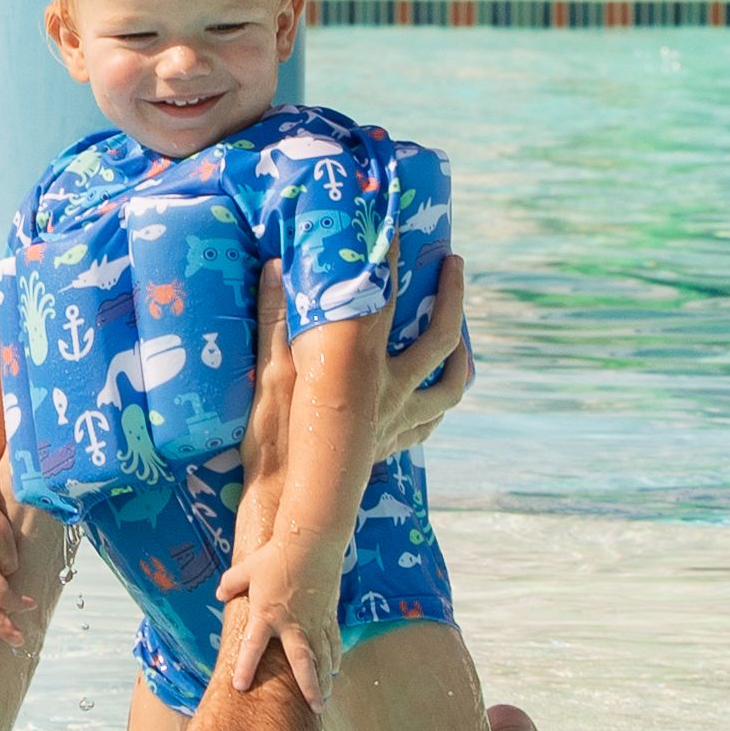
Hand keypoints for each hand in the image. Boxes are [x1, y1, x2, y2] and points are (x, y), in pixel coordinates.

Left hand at [215, 539, 343, 708]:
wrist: (311, 542)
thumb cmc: (275, 555)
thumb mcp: (246, 568)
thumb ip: (231, 584)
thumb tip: (220, 594)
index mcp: (267, 614)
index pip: (252, 647)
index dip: (245, 667)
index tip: (240, 686)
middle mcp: (293, 624)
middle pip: (303, 662)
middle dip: (309, 687)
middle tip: (315, 707)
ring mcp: (314, 621)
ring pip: (323, 656)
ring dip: (324, 678)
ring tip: (324, 698)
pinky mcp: (329, 614)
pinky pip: (333, 641)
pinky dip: (334, 657)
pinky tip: (333, 669)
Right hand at [242, 257, 473, 482]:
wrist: (290, 504)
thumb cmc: (274, 439)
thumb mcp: (269, 374)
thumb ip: (276, 320)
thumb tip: (278, 267)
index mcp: (361, 365)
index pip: (381, 298)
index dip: (388, 257)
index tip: (394, 226)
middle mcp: (392, 390)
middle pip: (440, 336)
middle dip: (452, 295)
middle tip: (452, 264)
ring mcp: (398, 419)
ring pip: (449, 386)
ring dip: (460, 356)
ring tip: (460, 337)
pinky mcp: (391, 443)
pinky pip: (428, 423)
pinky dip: (436, 404)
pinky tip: (432, 396)